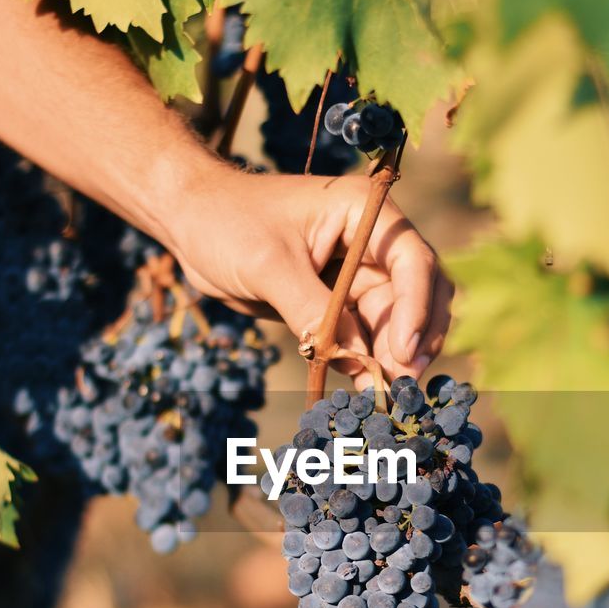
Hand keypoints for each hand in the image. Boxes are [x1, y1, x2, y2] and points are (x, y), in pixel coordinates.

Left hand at [167, 164, 452, 384]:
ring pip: (396, 321)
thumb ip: (311, 309)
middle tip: (401, 385)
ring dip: (394, 357)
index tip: (405, 353)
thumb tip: (355, 359)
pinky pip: (365, 336)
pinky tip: (365, 390)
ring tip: (385, 395)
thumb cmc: (226, 223)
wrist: (190, 223)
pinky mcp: (340, 303)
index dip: (416, 308)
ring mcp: (358, 274)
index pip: (411, 260)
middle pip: (417, 293)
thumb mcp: (266, 264)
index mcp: (362, 212)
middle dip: (412, 339)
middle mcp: (371, 241)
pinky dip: (368, 362)